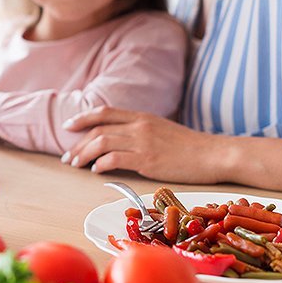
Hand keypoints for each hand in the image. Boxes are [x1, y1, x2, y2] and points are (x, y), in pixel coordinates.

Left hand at [61, 107, 224, 183]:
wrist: (213, 154)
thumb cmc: (189, 146)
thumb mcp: (161, 128)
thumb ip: (140, 129)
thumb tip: (118, 139)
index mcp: (141, 116)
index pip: (104, 112)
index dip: (82, 117)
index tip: (68, 126)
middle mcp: (139, 126)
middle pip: (98, 130)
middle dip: (78, 143)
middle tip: (68, 156)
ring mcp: (143, 142)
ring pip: (102, 143)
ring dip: (84, 154)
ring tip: (76, 164)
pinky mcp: (148, 160)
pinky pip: (115, 159)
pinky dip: (101, 164)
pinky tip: (96, 170)